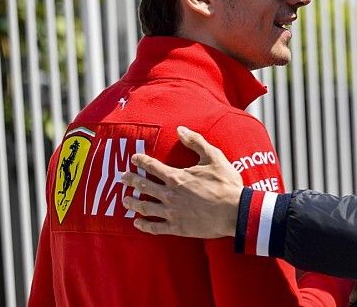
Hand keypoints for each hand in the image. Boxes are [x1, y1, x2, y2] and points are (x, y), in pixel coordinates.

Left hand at [120, 126, 243, 237]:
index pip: (153, 167)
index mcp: (177, 177)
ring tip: (125, 200)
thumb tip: (180, 129)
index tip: (133, 159)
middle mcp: (169, 194)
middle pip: (144, 186)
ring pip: (145, 207)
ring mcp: (172, 213)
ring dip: (132, 203)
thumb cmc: (226, 184)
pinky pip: (155, 227)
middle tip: (122, 178)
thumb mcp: (214, 157)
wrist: (234, 211)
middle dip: (131, 180)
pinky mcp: (177, 228)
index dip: (141, 161)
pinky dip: (143, 225)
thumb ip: (196, 142)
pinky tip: (137, 223)